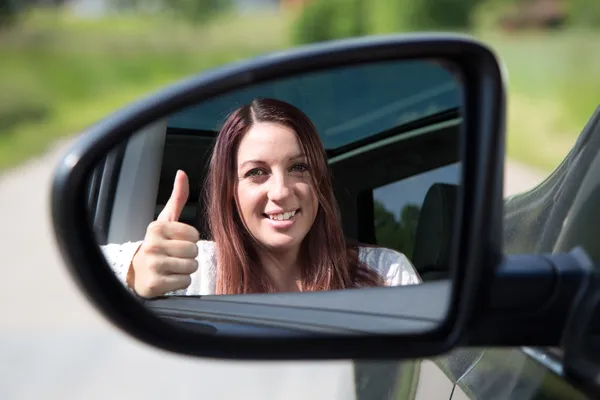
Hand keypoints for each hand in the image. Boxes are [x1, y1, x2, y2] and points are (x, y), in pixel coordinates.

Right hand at [130, 170, 199, 297]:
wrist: (137, 272)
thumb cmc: (158, 244)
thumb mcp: (165, 221)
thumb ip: (177, 198)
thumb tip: (182, 173)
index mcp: (157, 228)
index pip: (194, 235)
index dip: (190, 240)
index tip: (177, 241)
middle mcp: (152, 245)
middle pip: (193, 251)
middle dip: (189, 255)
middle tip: (175, 256)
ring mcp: (153, 265)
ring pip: (191, 267)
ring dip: (186, 269)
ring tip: (173, 267)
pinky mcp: (155, 284)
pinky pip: (185, 282)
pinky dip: (181, 282)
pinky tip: (169, 278)